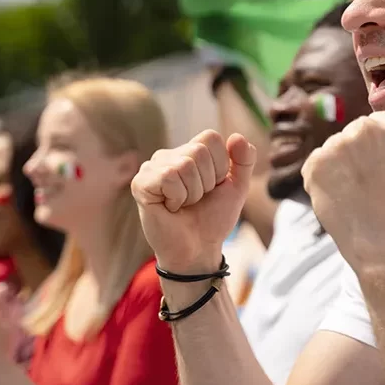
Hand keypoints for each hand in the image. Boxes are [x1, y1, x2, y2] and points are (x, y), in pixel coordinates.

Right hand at [132, 129, 255, 273]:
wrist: (198, 248)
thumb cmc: (213, 217)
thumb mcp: (237, 187)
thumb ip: (244, 160)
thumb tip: (237, 136)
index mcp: (189, 151)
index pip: (211, 137)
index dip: (221, 166)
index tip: (214, 186)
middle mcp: (168, 155)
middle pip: (199, 151)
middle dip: (207, 182)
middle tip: (196, 199)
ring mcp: (152, 167)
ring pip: (185, 165)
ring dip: (193, 193)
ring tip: (184, 204)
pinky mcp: (141, 184)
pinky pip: (168, 177)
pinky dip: (178, 197)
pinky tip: (171, 207)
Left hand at [302, 112, 384, 271]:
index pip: (377, 123)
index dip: (378, 147)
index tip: (381, 166)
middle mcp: (363, 127)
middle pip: (353, 133)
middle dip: (357, 152)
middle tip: (367, 181)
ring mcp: (335, 145)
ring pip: (334, 149)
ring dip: (339, 165)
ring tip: (354, 192)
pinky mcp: (314, 164)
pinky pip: (316, 165)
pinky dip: (323, 180)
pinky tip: (340, 196)